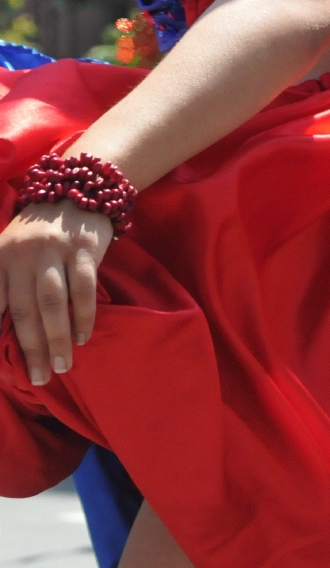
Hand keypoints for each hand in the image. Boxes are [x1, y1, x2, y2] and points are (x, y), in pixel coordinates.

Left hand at [1, 202, 113, 385]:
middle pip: (24, 309)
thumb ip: (5, 283)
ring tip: (63, 366)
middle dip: (31, 348)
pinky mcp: (84, 248)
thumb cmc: (39, 231)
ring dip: (57, 339)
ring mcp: (54, 251)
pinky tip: (83, 337)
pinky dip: (83, 316)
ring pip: (53, 303)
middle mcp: (22, 255)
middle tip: (38, 378)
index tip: (4, 367)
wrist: (75, 189)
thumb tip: (2, 327)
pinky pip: (84, 288)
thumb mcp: (9, 250)